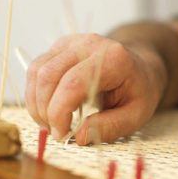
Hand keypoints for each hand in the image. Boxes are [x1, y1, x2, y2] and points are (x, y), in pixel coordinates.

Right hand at [25, 33, 166, 144]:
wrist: (141, 67)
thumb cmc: (139, 91)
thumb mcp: (136, 115)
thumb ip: (110, 127)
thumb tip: (79, 136)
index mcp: (112, 59)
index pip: (73, 83)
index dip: (59, 112)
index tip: (61, 134)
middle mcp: (89, 44)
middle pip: (49, 75)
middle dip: (45, 109)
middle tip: (55, 132)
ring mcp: (72, 42)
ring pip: (38, 70)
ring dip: (36, 102)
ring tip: (50, 123)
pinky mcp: (60, 47)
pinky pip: (37, 69)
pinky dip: (36, 93)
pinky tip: (48, 109)